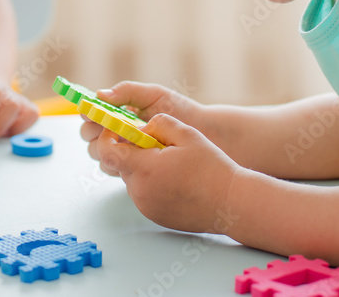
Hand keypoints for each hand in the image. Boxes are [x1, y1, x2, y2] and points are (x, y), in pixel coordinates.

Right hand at [80, 80, 204, 161]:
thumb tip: (100, 94)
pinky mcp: (132, 167)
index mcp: (117, 111)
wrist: (206, 133)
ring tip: (123, 143)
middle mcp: (116, 131)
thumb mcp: (154, 95)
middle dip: (95, 132)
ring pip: (98, 153)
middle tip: (109, 129)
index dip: (88, 113)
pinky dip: (116, 163)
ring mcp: (124, 150)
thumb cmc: (180, 110)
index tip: (93, 113)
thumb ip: (127, 91)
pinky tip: (131, 157)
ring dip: (105, 149)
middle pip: (88, 135)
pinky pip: (113, 168)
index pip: (90, 113)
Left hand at [93, 114, 240, 232]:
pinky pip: (142, 193)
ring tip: (171, 163)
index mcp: (145, 168)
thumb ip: (157, 123)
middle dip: (131, 151)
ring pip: (132, 179)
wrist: (231, 204)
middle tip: (156, 144)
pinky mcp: (153, 215)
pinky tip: (175, 179)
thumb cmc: (212, 168)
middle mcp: (140, 191)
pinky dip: (151, 183)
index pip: (107, 152)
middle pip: (120, 164)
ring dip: (142, 167)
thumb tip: (139, 128)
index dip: (107, 138)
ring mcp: (145, 206)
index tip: (116, 130)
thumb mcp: (187, 134)